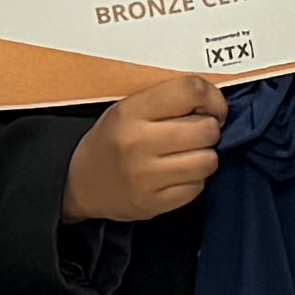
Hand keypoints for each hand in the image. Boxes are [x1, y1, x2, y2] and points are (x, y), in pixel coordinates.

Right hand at [62, 74, 230, 228]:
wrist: (80, 183)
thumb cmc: (112, 140)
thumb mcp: (128, 108)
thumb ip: (167, 101)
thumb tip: (214, 103)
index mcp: (131, 112)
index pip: (189, 91)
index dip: (212, 98)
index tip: (212, 107)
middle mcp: (137, 143)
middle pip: (206, 129)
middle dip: (210, 129)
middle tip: (197, 133)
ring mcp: (145, 177)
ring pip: (208, 161)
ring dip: (205, 156)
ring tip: (189, 154)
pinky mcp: (152, 204)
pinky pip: (197, 188)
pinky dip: (194, 181)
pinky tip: (177, 174)